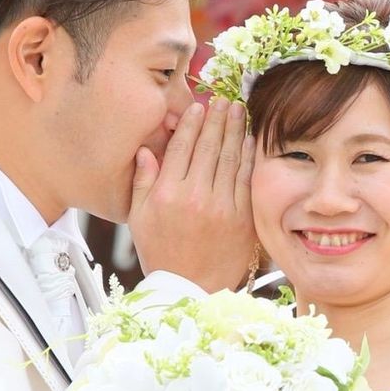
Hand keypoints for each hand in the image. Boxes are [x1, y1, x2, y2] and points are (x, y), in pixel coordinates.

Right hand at [128, 97, 256, 290]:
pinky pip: (246, 180)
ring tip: (238, 111)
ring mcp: (222, 207)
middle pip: (208, 147)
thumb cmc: (162, 254)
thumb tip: (145, 151)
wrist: (191, 289)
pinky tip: (250, 140)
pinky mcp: (242, 218)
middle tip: (222, 101)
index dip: (191, 125)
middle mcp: (195, 197)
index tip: (198, 108)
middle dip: (216, 120)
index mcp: (168, 194)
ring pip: (229, 159)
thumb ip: (142, 182)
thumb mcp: (139, 219)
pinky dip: (248, 157)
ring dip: (235, 131)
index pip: (181, 148)